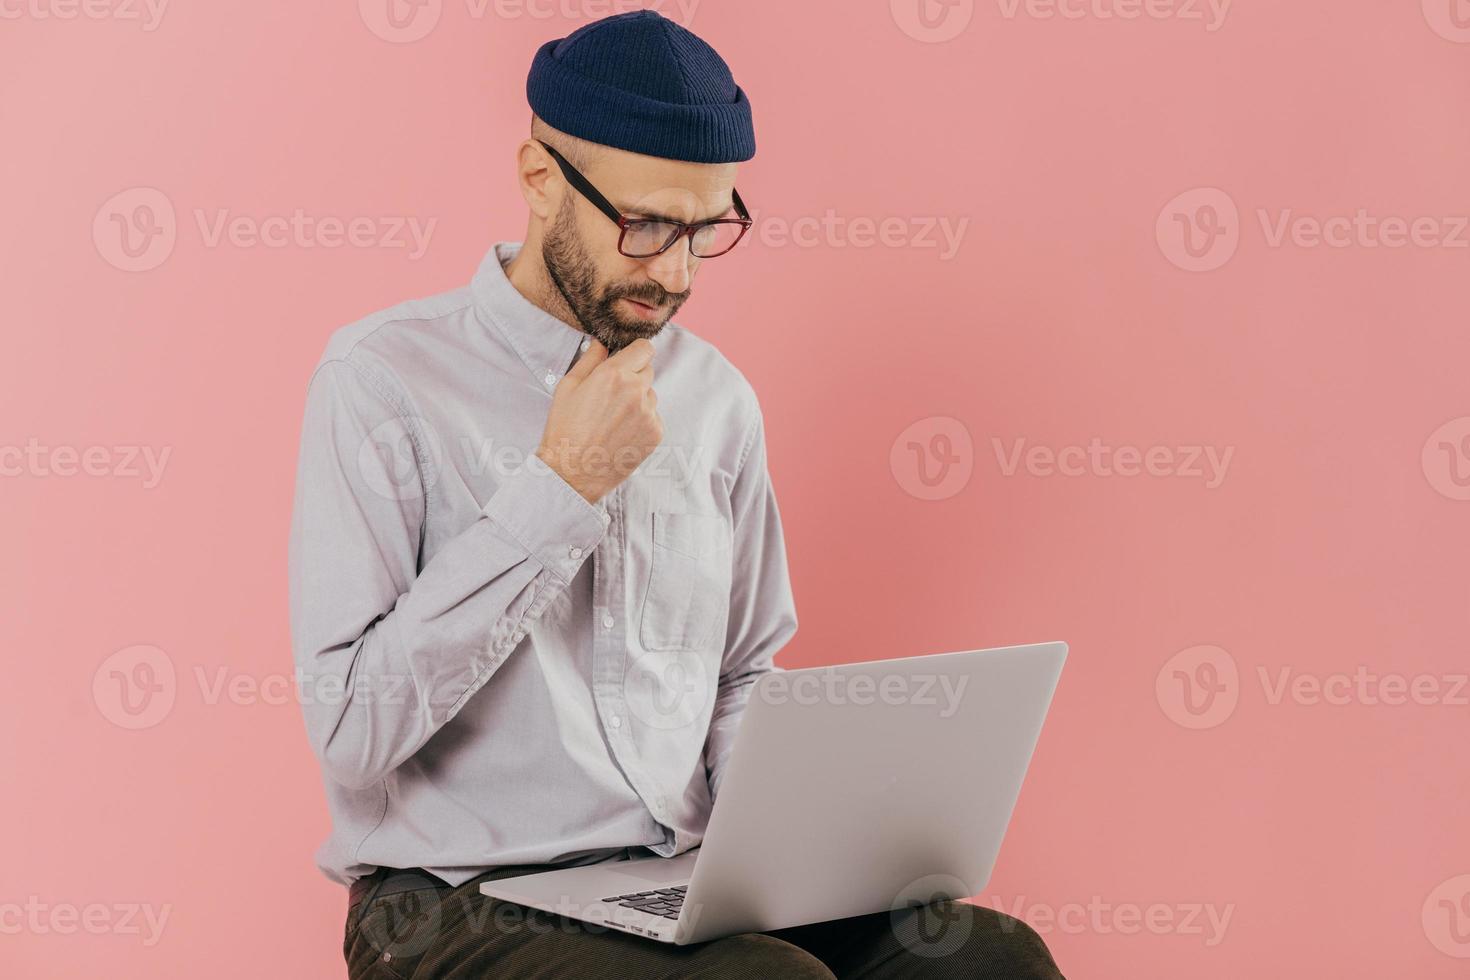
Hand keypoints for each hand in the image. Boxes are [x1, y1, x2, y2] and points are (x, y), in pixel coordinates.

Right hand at [535, 337, 663, 502]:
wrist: (573, 472)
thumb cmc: (565, 428)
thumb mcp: (568, 386)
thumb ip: (590, 359)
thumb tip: (602, 343)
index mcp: (614, 374)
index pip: (645, 348)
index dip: (635, 352)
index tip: (627, 359)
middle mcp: (636, 390)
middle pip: (648, 370)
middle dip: (633, 375)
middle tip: (611, 394)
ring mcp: (649, 413)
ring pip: (650, 394)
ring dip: (638, 399)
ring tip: (612, 418)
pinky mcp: (655, 433)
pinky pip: (653, 416)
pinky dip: (641, 420)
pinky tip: (620, 432)